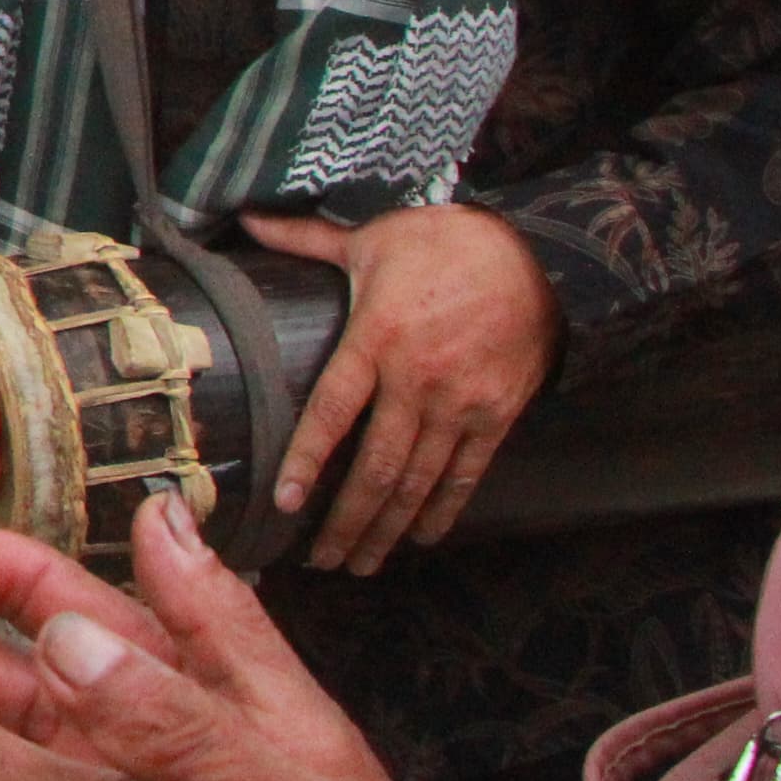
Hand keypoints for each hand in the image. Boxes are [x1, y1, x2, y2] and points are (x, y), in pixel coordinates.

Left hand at [246, 201, 561, 572]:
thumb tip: (244, 217)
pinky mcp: (497, 415)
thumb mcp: (369, 236)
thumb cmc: (442, 242)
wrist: (537, 254)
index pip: (332, 411)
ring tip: (360, 563)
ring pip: (418, 482)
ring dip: (388, 528)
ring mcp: (461, 403)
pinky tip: (421, 538)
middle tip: (321, 560)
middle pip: (375, 467)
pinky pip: (466, 475)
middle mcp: (418, 380)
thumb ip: (303, 238)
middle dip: (346, 521)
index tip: (286, 503)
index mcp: (377, 338)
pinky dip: (442, 510)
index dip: (307, 460)